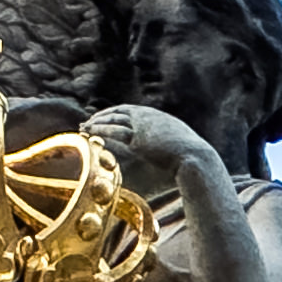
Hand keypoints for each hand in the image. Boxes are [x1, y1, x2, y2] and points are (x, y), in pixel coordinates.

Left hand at [83, 102, 210, 177]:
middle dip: (105, 115)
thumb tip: (167, 170)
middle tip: (91, 120)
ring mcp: (145, 125)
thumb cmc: (191, 164)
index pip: (136, 112)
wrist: (196, 160)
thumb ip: (169, 156)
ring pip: (115, 118)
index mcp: (162, 120)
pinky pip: (114, 130)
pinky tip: (89, 131)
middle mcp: (152, 117)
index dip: (120, 114)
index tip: (109, 118)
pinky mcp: (138, 137)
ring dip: (98, 121)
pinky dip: (99, 129)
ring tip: (85, 126)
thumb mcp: (180, 155)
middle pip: (122, 111)